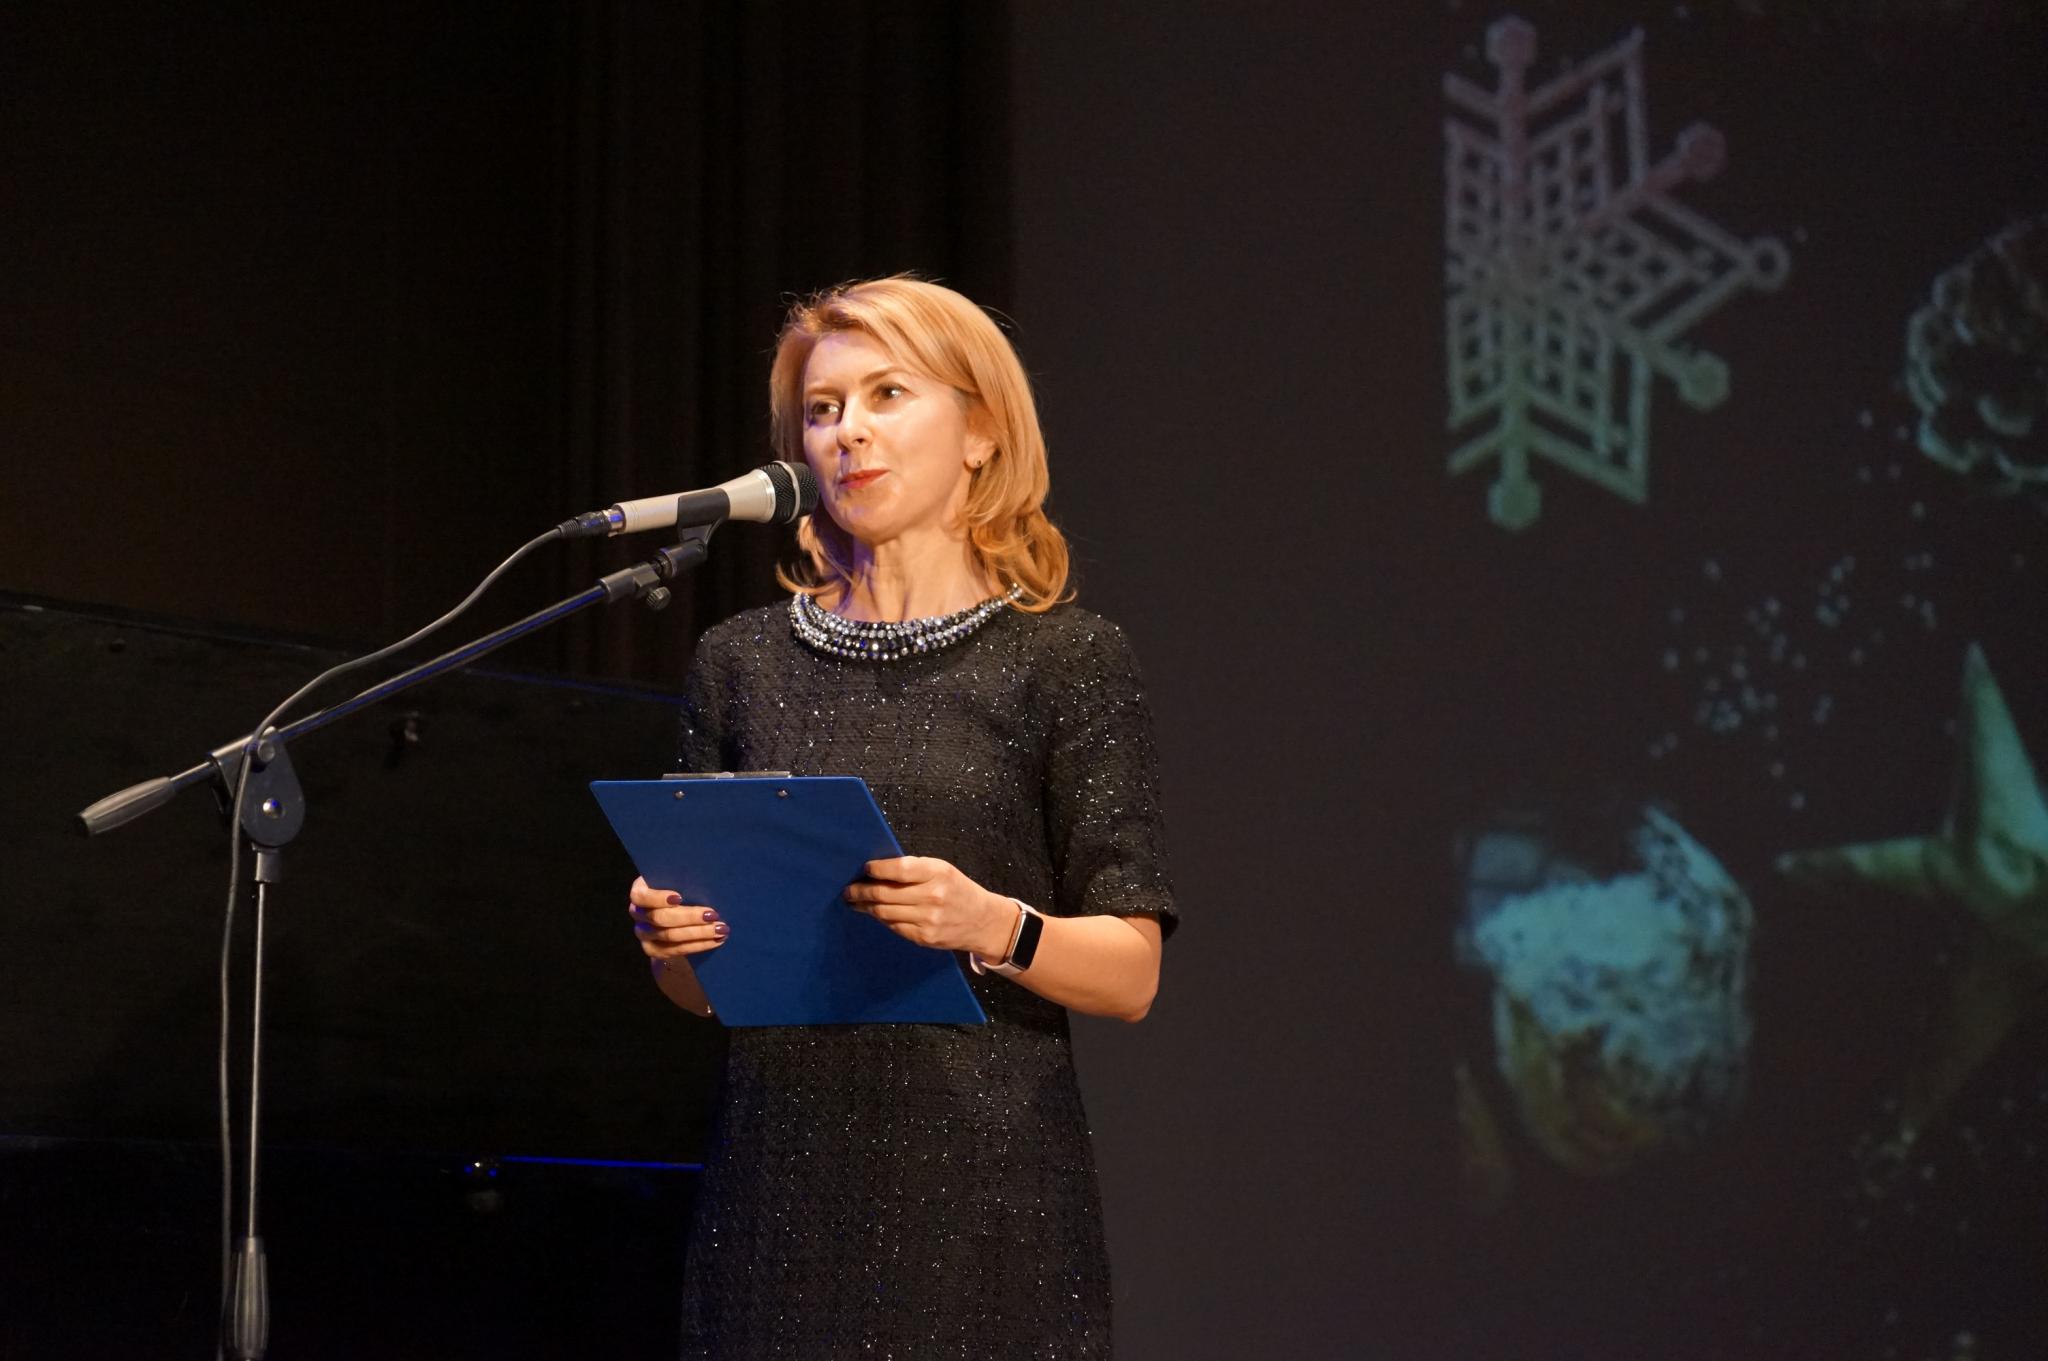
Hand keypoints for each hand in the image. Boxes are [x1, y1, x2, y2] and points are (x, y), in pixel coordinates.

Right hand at [627, 875, 728, 960]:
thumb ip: (684, 878)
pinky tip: (716, 940)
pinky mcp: (653, 950)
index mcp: (640, 891)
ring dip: (698, 933)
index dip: (658, 898)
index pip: (640, 896)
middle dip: (689, 917)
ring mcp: (643, 934)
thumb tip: (707, 874)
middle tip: (713, 915)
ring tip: (720, 929)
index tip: (679, 897)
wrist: (678, 914)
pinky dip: (698, 945)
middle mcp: (637, 913)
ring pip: (670, 936)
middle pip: (659, 918)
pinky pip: (675, 950)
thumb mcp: (678, 880)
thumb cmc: (681, 888)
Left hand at [844, 856, 1014, 956]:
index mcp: (938, 873)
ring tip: (855, 901)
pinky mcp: (924, 937)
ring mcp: (928, 920)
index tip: (865, 868)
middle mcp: (933, 896)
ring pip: (885, 912)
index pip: (899, 869)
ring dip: (866, 906)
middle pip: (885, 893)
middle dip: (861, 891)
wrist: (983, 921)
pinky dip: (882, 918)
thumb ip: (914, 869)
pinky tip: (875, 913)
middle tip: (849, 890)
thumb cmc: (958, 890)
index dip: (877, 869)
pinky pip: (894, 926)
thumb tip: (878, 871)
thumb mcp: (942, 870)